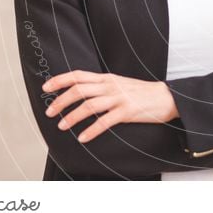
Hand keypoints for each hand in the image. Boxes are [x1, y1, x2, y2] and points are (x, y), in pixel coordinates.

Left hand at [42, 70, 178, 142]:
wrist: (167, 97)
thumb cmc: (142, 92)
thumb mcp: (120, 83)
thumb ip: (102, 86)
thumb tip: (81, 93)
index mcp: (107, 78)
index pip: (79, 75)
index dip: (60, 80)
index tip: (46, 87)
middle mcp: (111, 86)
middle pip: (79, 90)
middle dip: (61, 101)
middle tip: (49, 112)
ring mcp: (119, 98)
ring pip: (89, 105)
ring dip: (72, 116)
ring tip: (62, 126)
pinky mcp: (127, 111)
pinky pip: (105, 121)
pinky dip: (92, 130)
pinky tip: (83, 138)